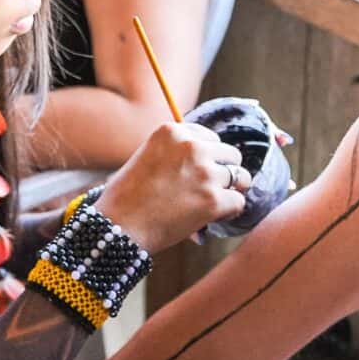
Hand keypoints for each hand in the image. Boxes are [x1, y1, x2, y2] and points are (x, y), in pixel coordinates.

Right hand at [93, 120, 248, 252]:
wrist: (118, 228)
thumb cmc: (125, 198)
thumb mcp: (145, 158)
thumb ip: (173, 153)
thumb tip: (205, 161)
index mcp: (172, 132)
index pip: (210, 137)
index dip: (207, 157)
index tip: (198, 172)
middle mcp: (191, 147)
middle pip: (231, 154)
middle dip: (223, 171)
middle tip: (208, 189)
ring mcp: (205, 173)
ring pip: (241, 177)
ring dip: (230, 191)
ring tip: (213, 203)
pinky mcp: (213, 200)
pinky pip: (239, 202)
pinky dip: (229, 212)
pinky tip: (212, 217)